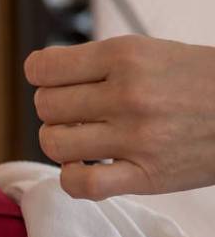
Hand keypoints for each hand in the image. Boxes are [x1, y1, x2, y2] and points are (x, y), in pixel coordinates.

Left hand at [25, 35, 214, 199]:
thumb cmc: (196, 80)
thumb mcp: (148, 51)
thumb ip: (96, 63)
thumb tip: (39, 78)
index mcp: (125, 55)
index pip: (41, 68)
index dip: (41, 77)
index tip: (55, 82)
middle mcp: (129, 94)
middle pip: (45, 107)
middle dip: (54, 110)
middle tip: (78, 113)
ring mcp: (137, 137)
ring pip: (54, 143)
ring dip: (61, 143)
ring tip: (83, 139)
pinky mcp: (148, 175)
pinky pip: (82, 185)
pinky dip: (73, 179)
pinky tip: (86, 168)